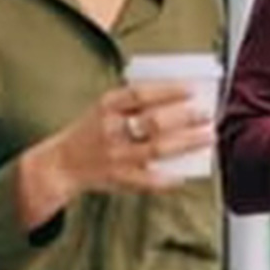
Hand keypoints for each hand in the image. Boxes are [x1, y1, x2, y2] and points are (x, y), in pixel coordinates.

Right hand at [17, 82, 213, 228]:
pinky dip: (168, 178)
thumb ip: (135, 101)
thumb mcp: (106, 106)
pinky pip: (148, 180)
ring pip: (157, 149)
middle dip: (185, 117)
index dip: (168, 90)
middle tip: (207, 114)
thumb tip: (179, 95)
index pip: (141, 94)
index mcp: (107, 106)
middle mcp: (111, 129)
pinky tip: (186, 174)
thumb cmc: (92, 129)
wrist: (61, 164)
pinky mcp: (119, 178)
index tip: (192, 89)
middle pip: (153, 122)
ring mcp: (115, 156)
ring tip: (208, 136)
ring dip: (186, 143)